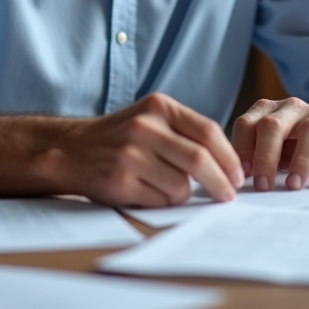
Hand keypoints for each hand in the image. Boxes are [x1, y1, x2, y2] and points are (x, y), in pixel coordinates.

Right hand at [54, 93, 243, 207]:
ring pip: (181, 185)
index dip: (229, 157)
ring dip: (184, 194)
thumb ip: (186, 131)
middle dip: (220, 183)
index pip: (208, 131)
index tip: (238, 175)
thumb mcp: (152, 118)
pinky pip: (160, 200)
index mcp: (158, 106)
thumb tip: (229, 164)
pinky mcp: (119, 181)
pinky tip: (150, 192)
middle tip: (227, 195)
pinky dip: (163, 202)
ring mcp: (130, 154)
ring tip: (170, 188)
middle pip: (199, 160)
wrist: (71, 149)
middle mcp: (144, 127)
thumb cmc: (121, 137)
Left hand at [231, 97, 308, 191]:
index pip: (246, 124)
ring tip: (294, 186)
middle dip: (266, 156)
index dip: (241, 149)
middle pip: (273, 125)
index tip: (242, 176)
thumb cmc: (293, 144)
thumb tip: (236, 182)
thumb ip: (254, 156)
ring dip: (300, 160)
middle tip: (263, 186)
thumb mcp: (271, 146)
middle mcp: (291, 108)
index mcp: (267, 111)